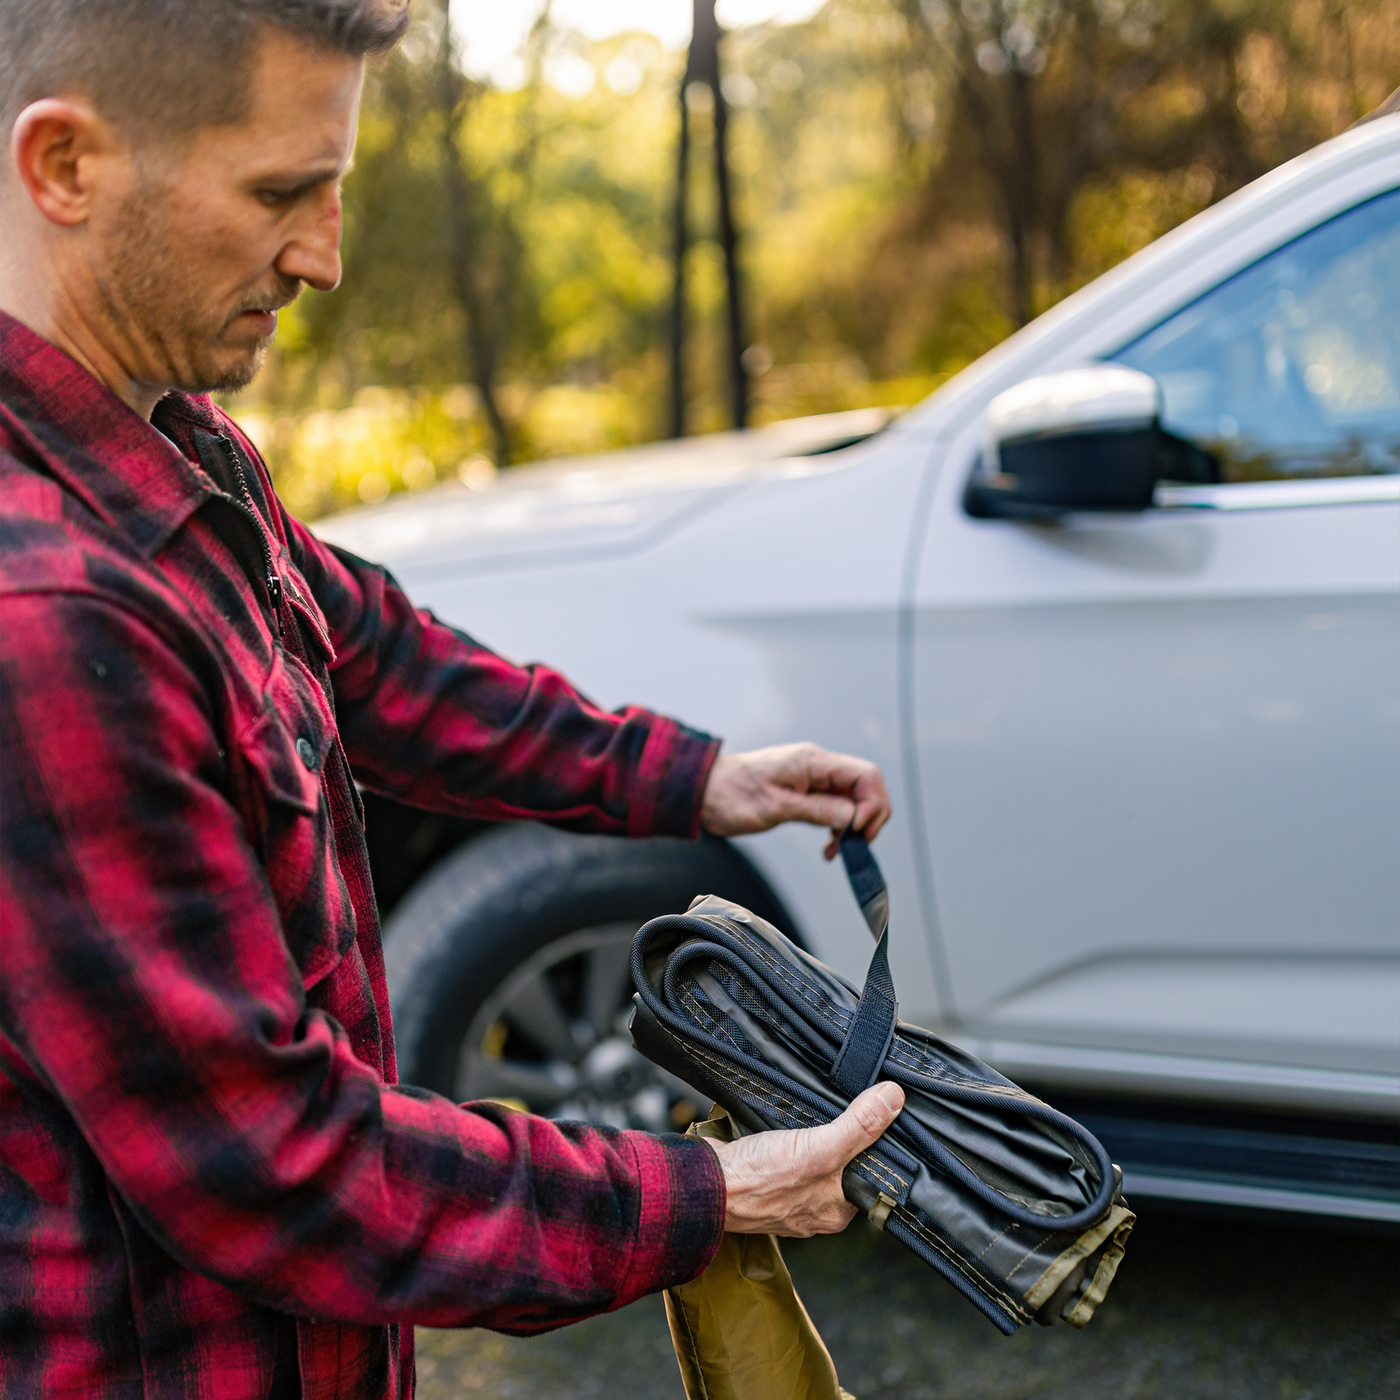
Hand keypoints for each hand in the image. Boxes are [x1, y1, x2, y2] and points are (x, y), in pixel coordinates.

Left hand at [701, 742, 891, 859]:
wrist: (705, 791)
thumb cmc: (733, 794)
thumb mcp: (775, 807)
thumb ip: (816, 810)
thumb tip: (852, 817)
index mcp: (813, 762)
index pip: (866, 775)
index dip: (872, 804)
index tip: (857, 831)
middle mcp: (818, 766)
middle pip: (866, 786)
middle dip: (869, 816)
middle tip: (855, 844)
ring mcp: (814, 778)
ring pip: (854, 799)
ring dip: (854, 826)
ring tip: (837, 850)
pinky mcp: (807, 792)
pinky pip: (836, 807)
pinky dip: (839, 827)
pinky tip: (829, 847)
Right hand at [705, 1082, 904, 1235]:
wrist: (704, 1184)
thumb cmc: (760, 1180)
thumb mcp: (820, 1149)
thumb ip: (859, 1126)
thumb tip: (894, 1099)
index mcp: (837, 1212)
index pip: (870, 1174)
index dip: (875, 1144)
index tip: (878, 1113)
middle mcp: (815, 1207)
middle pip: (841, 1163)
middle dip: (841, 1136)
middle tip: (842, 1106)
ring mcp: (787, 1194)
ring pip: (813, 1157)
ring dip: (812, 1135)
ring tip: (813, 1111)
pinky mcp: (765, 1178)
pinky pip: (787, 1155)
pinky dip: (788, 1137)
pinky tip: (786, 1121)